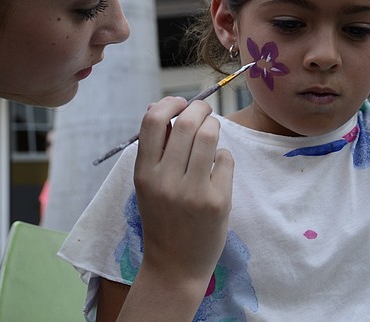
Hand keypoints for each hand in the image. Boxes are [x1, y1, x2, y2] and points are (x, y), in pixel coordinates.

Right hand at [133, 97, 233, 291]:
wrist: (174, 266)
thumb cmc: (161, 219)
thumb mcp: (147, 184)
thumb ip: (153, 148)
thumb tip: (159, 106)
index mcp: (144, 173)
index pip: (152, 121)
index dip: (169, 103)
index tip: (180, 103)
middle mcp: (165, 180)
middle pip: (186, 123)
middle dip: (200, 109)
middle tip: (205, 112)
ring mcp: (192, 191)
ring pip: (209, 136)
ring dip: (214, 127)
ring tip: (213, 133)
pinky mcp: (217, 202)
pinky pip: (225, 159)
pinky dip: (223, 155)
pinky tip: (217, 165)